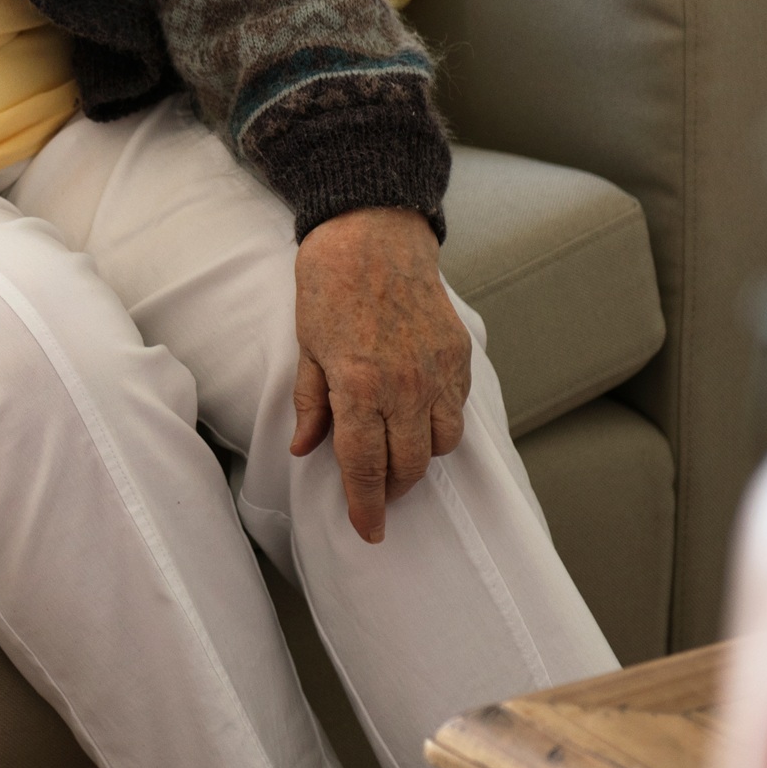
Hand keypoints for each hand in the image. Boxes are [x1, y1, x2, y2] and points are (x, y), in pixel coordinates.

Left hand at [290, 206, 471, 542]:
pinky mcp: (460, 357)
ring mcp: (438, 373)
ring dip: (420, 460)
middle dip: (392, 489)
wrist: (373, 234)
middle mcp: (406, 387)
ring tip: (397, 456)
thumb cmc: (329, 286)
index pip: (366, 467)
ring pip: (443, 446)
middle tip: (376, 494)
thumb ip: (310, 402)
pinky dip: (441, 426)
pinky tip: (419, 420)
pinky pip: (458, 412)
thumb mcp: (307, 346)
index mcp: (359, 387)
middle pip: (409, 465)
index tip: (369, 532)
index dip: (366, 506)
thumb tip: (306, 448)